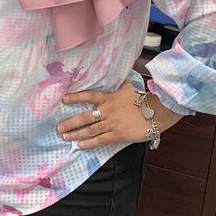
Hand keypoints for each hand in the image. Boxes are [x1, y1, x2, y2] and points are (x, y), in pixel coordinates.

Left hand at [58, 81, 181, 148]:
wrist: (156, 113)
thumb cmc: (143, 99)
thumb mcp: (129, 87)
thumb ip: (119, 81)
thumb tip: (116, 69)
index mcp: (109, 98)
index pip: (89, 96)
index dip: (76, 97)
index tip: (64, 99)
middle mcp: (107, 111)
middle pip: (85, 117)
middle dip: (71, 123)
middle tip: (59, 127)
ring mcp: (111, 124)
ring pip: (90, 130)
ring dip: (76, 134)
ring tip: (65, 136)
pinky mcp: (117, 135)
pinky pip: (100, 140)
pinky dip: (89, 143)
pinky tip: (80, 146)